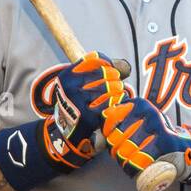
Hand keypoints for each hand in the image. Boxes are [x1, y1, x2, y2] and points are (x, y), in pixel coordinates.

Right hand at [40, 52, 128, 170]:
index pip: (95, 59)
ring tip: (118, 92)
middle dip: (114, 78)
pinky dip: (118, 101)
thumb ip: (96, 71)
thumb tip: (124, 66)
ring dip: (118, 90)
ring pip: (109, 88)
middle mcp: (70, 87)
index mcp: (67, 76)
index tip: (111, 69)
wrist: (66, 131)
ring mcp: (78, 102)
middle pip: (104, 73)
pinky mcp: (88, 116)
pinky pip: (110, 104)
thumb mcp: (77, 84)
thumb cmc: (77, 103)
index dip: (107, 63)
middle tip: (117, 83)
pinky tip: (118, 102)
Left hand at [100, 95, 190, 186]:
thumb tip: (95, 138)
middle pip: (115, 138)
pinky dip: (133, 169)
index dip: (107, 135)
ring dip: (124, 162)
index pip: (108, 120)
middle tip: (123, 155)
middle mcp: (147, 110)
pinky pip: (138, 160)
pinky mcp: (164, 141)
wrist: (182, 148)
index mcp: (137, 103)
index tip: (114, 141)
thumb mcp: (137, 124)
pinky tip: (135, 169)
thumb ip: (118, 125)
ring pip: (125, 151)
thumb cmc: (153, 136)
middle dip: (115, 151)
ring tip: (129, 162)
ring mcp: (156, 125)